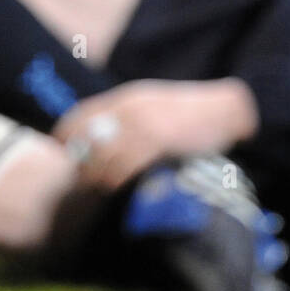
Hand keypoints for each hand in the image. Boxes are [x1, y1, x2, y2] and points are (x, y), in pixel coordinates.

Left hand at [52, 78, 258, 190]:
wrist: (227, 110)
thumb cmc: (195, 115)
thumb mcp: (158, 108)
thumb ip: (135, 121)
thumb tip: (113, 143)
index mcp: (127, 99)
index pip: (80, 116)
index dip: (65, 137)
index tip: (63, 153)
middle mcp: (128, 109)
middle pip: (86, 140)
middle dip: (81, 163)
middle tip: (83, 181)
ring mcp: (141, 124)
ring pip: (103, 158)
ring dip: (97, 178)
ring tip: (101, 191)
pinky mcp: (156, 141)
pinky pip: (125, 166)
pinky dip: (116, 181)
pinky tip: (118, 190)